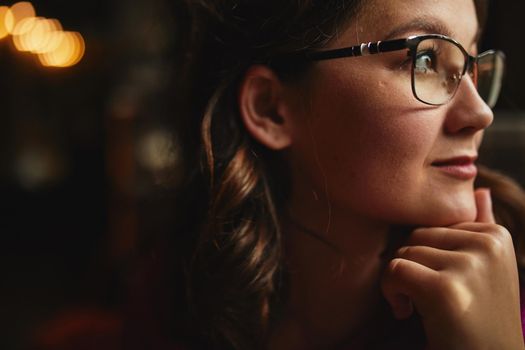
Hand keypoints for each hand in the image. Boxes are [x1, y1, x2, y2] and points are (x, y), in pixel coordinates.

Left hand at [381, 188, 524, 348]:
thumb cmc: (478, 317)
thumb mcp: (486, 268)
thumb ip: (481, 227)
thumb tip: (479, 189)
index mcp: (495, 236)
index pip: (433, 225)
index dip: (425, 255)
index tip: (437, 284)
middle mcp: (488, 244)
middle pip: (416, 235)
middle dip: (411, 266)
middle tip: (424, 297)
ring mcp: (470, 265)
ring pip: (403, 252)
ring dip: (399, 281)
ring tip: (420, 305)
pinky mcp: (446, 289)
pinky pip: (395, 269)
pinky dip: (390, 292)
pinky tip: (406, 312)